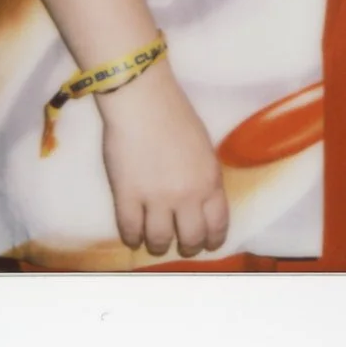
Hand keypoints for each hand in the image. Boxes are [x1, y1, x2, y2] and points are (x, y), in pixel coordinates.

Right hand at [97, 58, 228, 257]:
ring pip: (160, 240)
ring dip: (158, 245)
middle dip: (188, 246)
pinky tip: (133, 235)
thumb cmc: (175, 115)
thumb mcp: (204, 148)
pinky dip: (132, 237)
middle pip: (191, 238)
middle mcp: (187, 195)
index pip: (218, 224)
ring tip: (155, 241)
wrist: (143, 100)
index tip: (208, 244)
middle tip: (181, 244)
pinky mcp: (127, 196)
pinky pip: (130, 230)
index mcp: (211, 180)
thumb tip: (199, 202)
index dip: (213, 239)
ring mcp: (156, 198)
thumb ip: (204, 177)